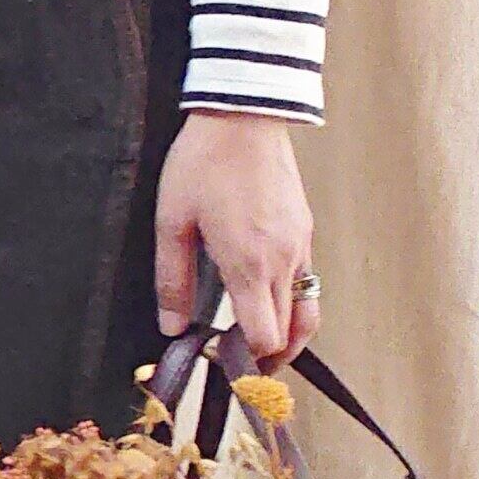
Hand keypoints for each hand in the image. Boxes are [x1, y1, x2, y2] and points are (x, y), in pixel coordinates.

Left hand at [154, 111, 318, 366]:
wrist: (245, 114)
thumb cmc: (204, 162)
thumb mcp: (172, 222)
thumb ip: (172, 280)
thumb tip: (172, 327)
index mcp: (249, 263)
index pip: (266, 337)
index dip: (246, 360)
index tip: (221, 361)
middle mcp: (283, 260)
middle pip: (290, 333)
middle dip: (267, 356)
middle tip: (238, 365)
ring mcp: (300, 245)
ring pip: (306, 310)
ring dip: (287, 334)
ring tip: (259, 346)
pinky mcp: (305, 230)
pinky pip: (306, 281)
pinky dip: (291, 303)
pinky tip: (264, 299)